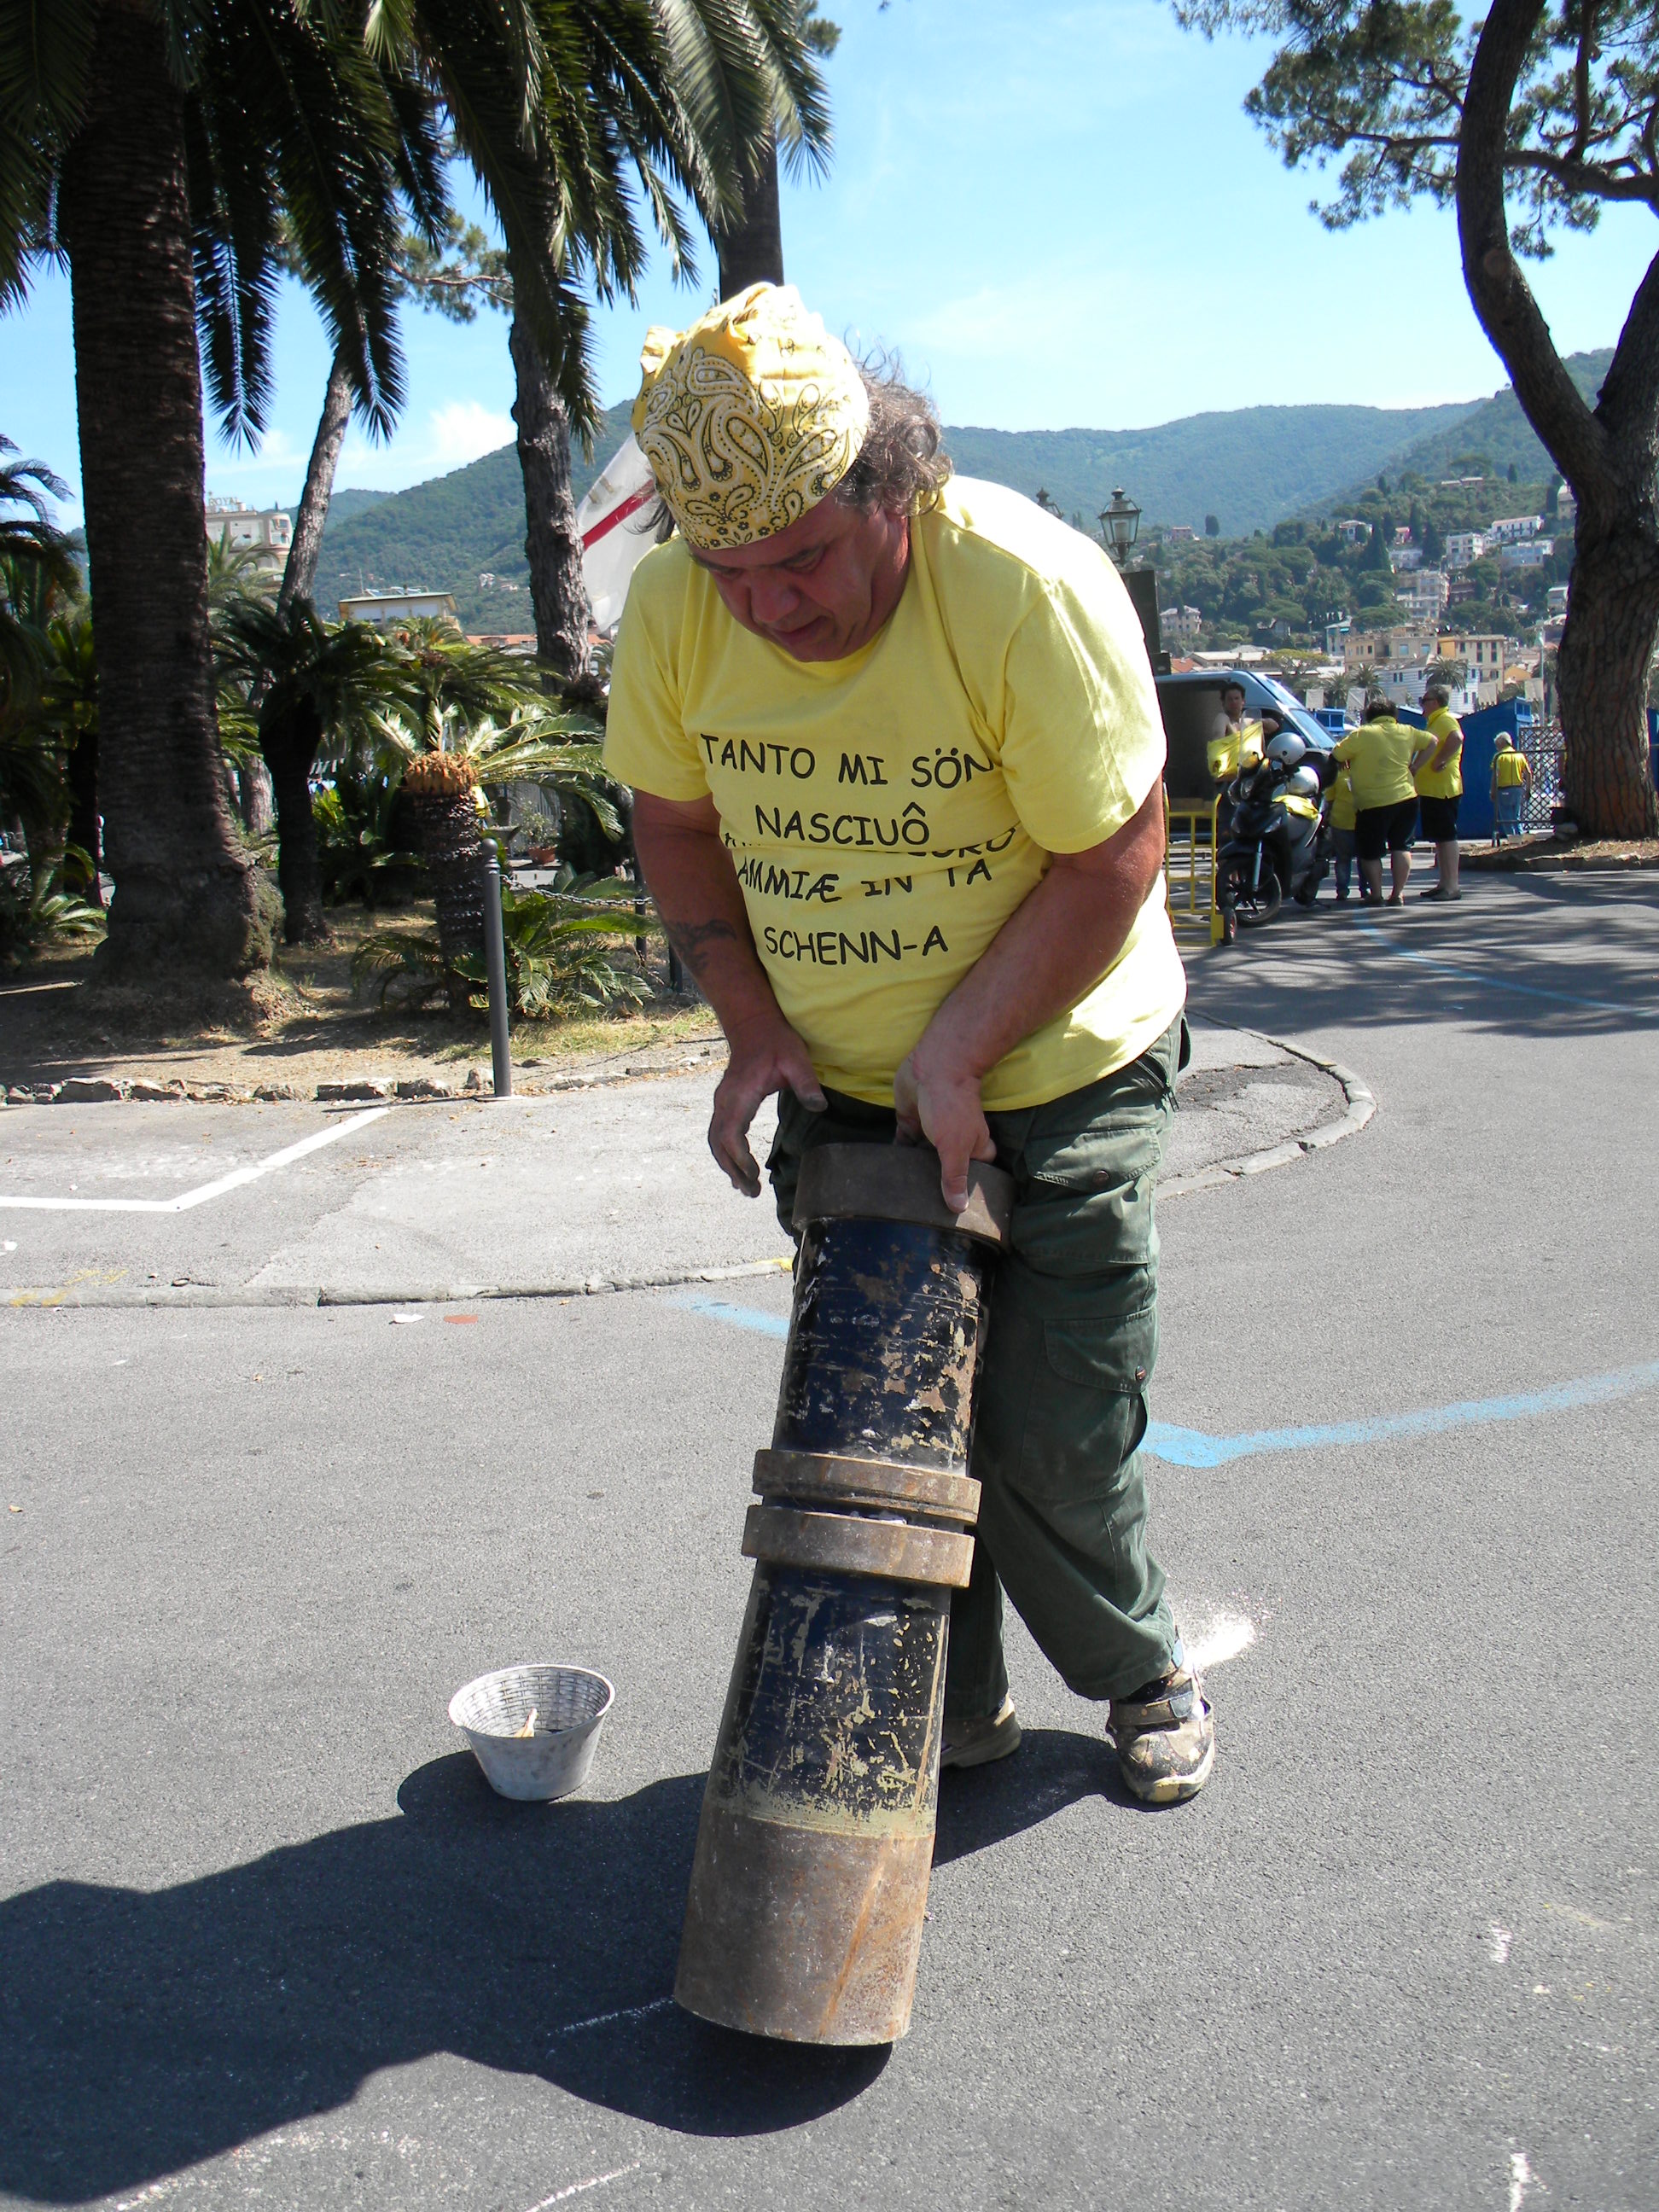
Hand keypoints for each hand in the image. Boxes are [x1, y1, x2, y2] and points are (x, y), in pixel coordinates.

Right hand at [708, 1014, 825, 1196]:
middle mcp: (725, 1101)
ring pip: (716, 1141)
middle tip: (752, 1193)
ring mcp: (722, 1103)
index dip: (739, 1158)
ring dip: (728, 1166)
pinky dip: (725, 1154)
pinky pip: (719, 1134)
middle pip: (719, 1144)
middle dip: (733, 1170)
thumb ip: (806, 1084)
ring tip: (745, 1188)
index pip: (731, 1134)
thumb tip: (819, 1107)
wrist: (753, 1025)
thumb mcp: (796, 1059)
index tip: (754, 1174)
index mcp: (740, 1094)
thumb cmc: (775, 1041)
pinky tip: (738, 1169)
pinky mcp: (725, 1104)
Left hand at [892, 1046, 997, 1213]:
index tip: (960, 1212)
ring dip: (915, 1172)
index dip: (969, 1190)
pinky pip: (903, 1145)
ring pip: (923, 1159)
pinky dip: (897, 1155)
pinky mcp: (910, 1123)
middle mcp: (954, 1142)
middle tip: (925, 1212)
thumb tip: (959, 1208)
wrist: (932, 1068)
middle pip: (947, 1169)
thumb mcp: (955, 1148)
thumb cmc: (951, 1107)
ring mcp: (931, 1133)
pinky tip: (888, 1173)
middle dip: (938, 1185)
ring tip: (904, 1199)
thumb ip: (954, 1177)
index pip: (975, 1174)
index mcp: (974, 1147)